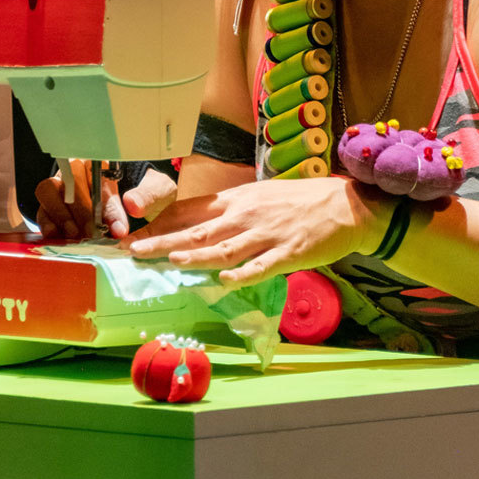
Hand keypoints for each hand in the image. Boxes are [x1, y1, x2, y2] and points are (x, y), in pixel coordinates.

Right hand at [36, 161, 178, 239]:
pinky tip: (58, 237)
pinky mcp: (50, 206)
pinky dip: (48, 224)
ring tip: (75, 235)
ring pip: (49, 192)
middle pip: (69, 181)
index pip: (96, 173)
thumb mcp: (155, 192)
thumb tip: (133, 206)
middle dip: (81, 211)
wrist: (144, 202)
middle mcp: (77, 170)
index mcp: (103, 161)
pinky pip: (42, 210)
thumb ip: (145, 197)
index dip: (103, 201)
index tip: (114, 226)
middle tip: (93, 233)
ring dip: (61, 215)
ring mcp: (61, 187)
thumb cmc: (146, 193)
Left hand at [120, 175, 393, 286]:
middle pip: (199, 229)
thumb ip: (228, 212)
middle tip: (134, 251)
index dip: (161, 224)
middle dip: (164, 240)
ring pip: (225, 247)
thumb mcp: (258, 198)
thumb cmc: (298, 202)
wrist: (345, 205)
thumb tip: (194, 228)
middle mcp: (246, 214)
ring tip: (171, 260)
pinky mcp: (289, 252)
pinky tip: (225, 280)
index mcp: (236, 199)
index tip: (134, 235)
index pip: (190, 211)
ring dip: (196, 254)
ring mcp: (267, 234)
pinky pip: (262, 265)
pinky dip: (243, 273)